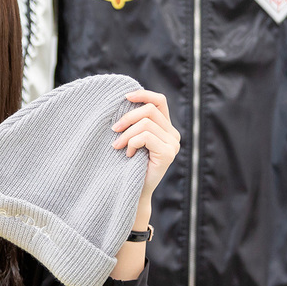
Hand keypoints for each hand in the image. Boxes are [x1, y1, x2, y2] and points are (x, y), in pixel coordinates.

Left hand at [111, 89, 180, 219]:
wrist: (130, 191)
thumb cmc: (126, 164)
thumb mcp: (130, 138)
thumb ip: (133, 122)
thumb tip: (122, 100)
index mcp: (165, 127)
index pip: (159, 101)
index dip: (143, 94)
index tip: (125, 97)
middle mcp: (173, 134)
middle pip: (150, 109)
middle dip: (128, 117)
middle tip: (113, 130)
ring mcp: (173, 144)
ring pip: (146, 123)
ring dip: (126, 134)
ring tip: (117, 146)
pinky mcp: (168, 154)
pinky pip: (146, 137)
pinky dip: (132, 143)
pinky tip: (127, 154)